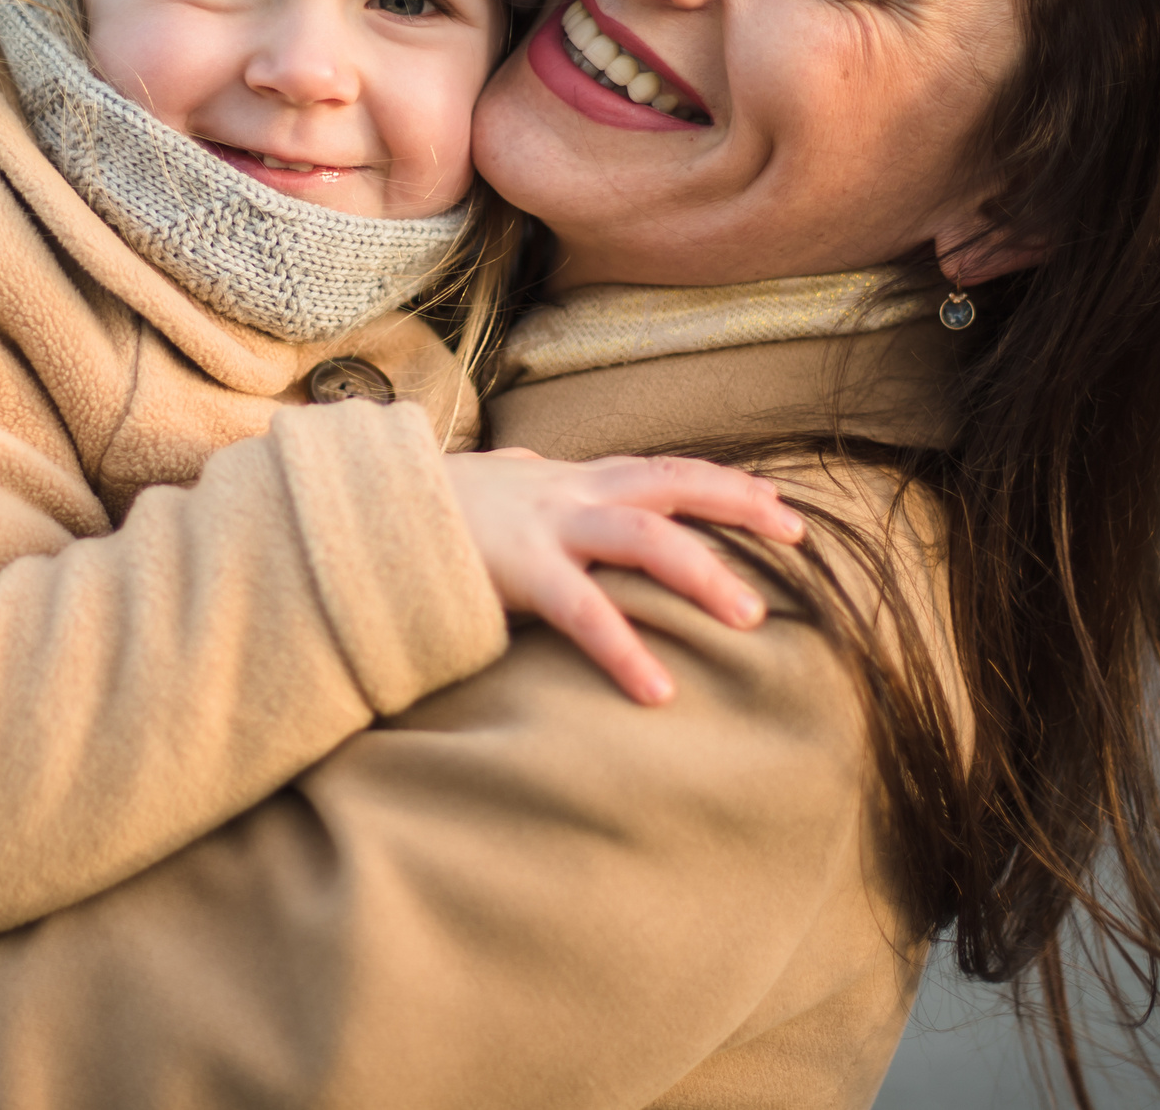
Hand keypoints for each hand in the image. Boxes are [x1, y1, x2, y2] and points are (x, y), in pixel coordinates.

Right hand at [440, 450, 805, 705]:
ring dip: (703, 575)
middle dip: (737, 505)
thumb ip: (533, 490)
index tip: (778, 503)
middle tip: (797, 538)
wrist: (363, 510)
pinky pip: (583, 611)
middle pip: (671, 483)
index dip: (721, 482)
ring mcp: (544, 527)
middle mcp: (565, 492)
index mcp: (567, 480)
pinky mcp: (516, 570)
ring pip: (644, 537)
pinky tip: (657, 689)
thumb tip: (544, 471)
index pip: (661, 469)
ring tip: (751, 619)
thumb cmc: (430, 513)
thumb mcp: (496, 494)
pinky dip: (624, 649)